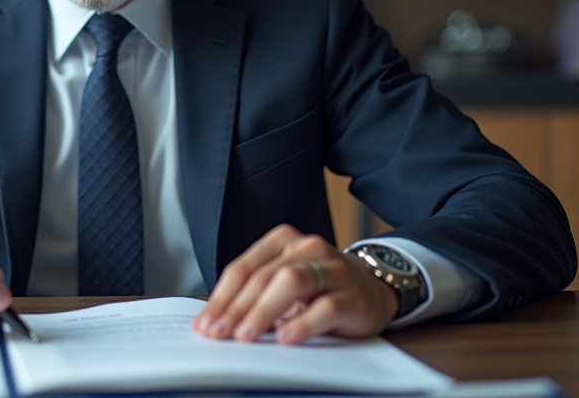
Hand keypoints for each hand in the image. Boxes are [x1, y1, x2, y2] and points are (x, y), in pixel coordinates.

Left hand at [192, 225, 397, 343]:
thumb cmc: (320, 289)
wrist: (374, 290)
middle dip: (235, 308)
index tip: (204, 324)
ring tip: (245, 336)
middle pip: (263, 277)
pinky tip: (286, 338)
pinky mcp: (353, 294)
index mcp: (283, 241)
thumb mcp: (285, 285)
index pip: (243, 268)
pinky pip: (325, 306)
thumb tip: (216, 322)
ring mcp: (332, 269)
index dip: (221, 298)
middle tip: (217, 334)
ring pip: (291, 283)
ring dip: (263, 311)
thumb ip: (256, 295)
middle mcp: (307, 248)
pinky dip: (303, 323)